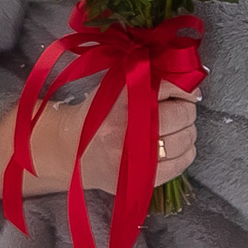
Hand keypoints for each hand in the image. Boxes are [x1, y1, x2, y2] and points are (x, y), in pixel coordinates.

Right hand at [0, 82, 198, 200]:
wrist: (60, 156)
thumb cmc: (85, 114)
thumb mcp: (107, 86)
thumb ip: (140, 74)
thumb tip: (183, 65)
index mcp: (117, 107)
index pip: (169, 88)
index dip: (182, 83)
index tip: (182, 81)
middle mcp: (128, 135)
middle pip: (183, 115)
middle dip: (185, 106)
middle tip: (178, 102)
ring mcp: (135, 162)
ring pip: (187, 140)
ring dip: (188, 130)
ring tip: (172, 124)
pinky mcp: (141, 183)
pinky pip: (182, 164)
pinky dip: (185, 152)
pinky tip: (173, 145)